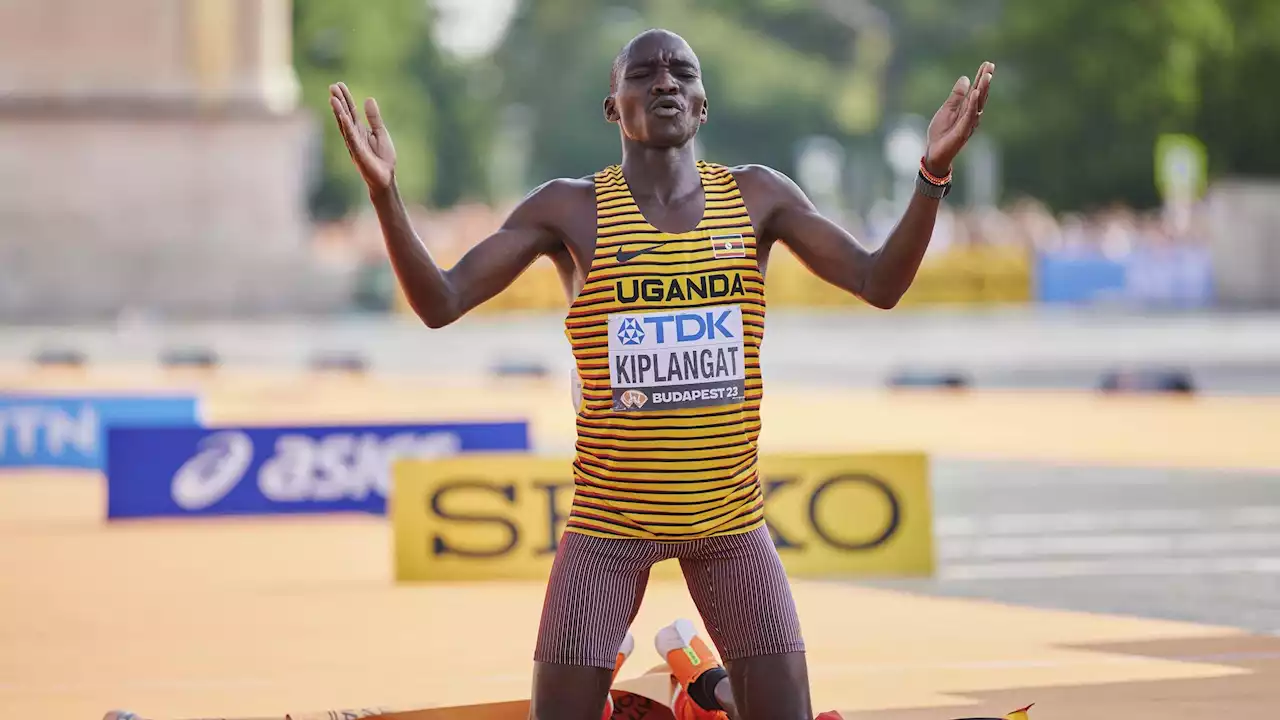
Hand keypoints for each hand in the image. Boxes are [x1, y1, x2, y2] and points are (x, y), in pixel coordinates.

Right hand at [329, 82, 395, 191]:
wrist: (386, 177)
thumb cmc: (383, 158)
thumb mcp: (380, 133)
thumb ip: (374, 118)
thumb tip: (368, 98)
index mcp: (360, 130)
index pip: (350, 111)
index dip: (345, 98)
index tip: (339, 85)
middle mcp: (354, 136)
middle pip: (345, 115)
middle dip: (339, 101)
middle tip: (332, 86)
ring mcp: (354, 144)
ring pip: (345, 125)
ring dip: (339, 111)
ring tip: (333, 98)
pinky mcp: (358, 153)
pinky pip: (351, 138)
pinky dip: (347, 127)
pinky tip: (343, 116)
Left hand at [923, 61, 994, 177]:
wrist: (934, 152)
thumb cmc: (941, 132)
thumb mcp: (947, 109)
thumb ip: (956, 96)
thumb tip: (965, 78)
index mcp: (967, 109)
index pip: (976, 90)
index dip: (981, 77)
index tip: (987, 64)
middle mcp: (971, 115)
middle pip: (981, 95)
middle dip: (985, 80)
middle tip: (990, 66)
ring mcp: (969, 123)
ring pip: (978, 104)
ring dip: (983, 89)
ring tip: (986, 76)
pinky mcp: (963, 131)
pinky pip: (969, 116)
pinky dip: (973, 104)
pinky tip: (976, 93)